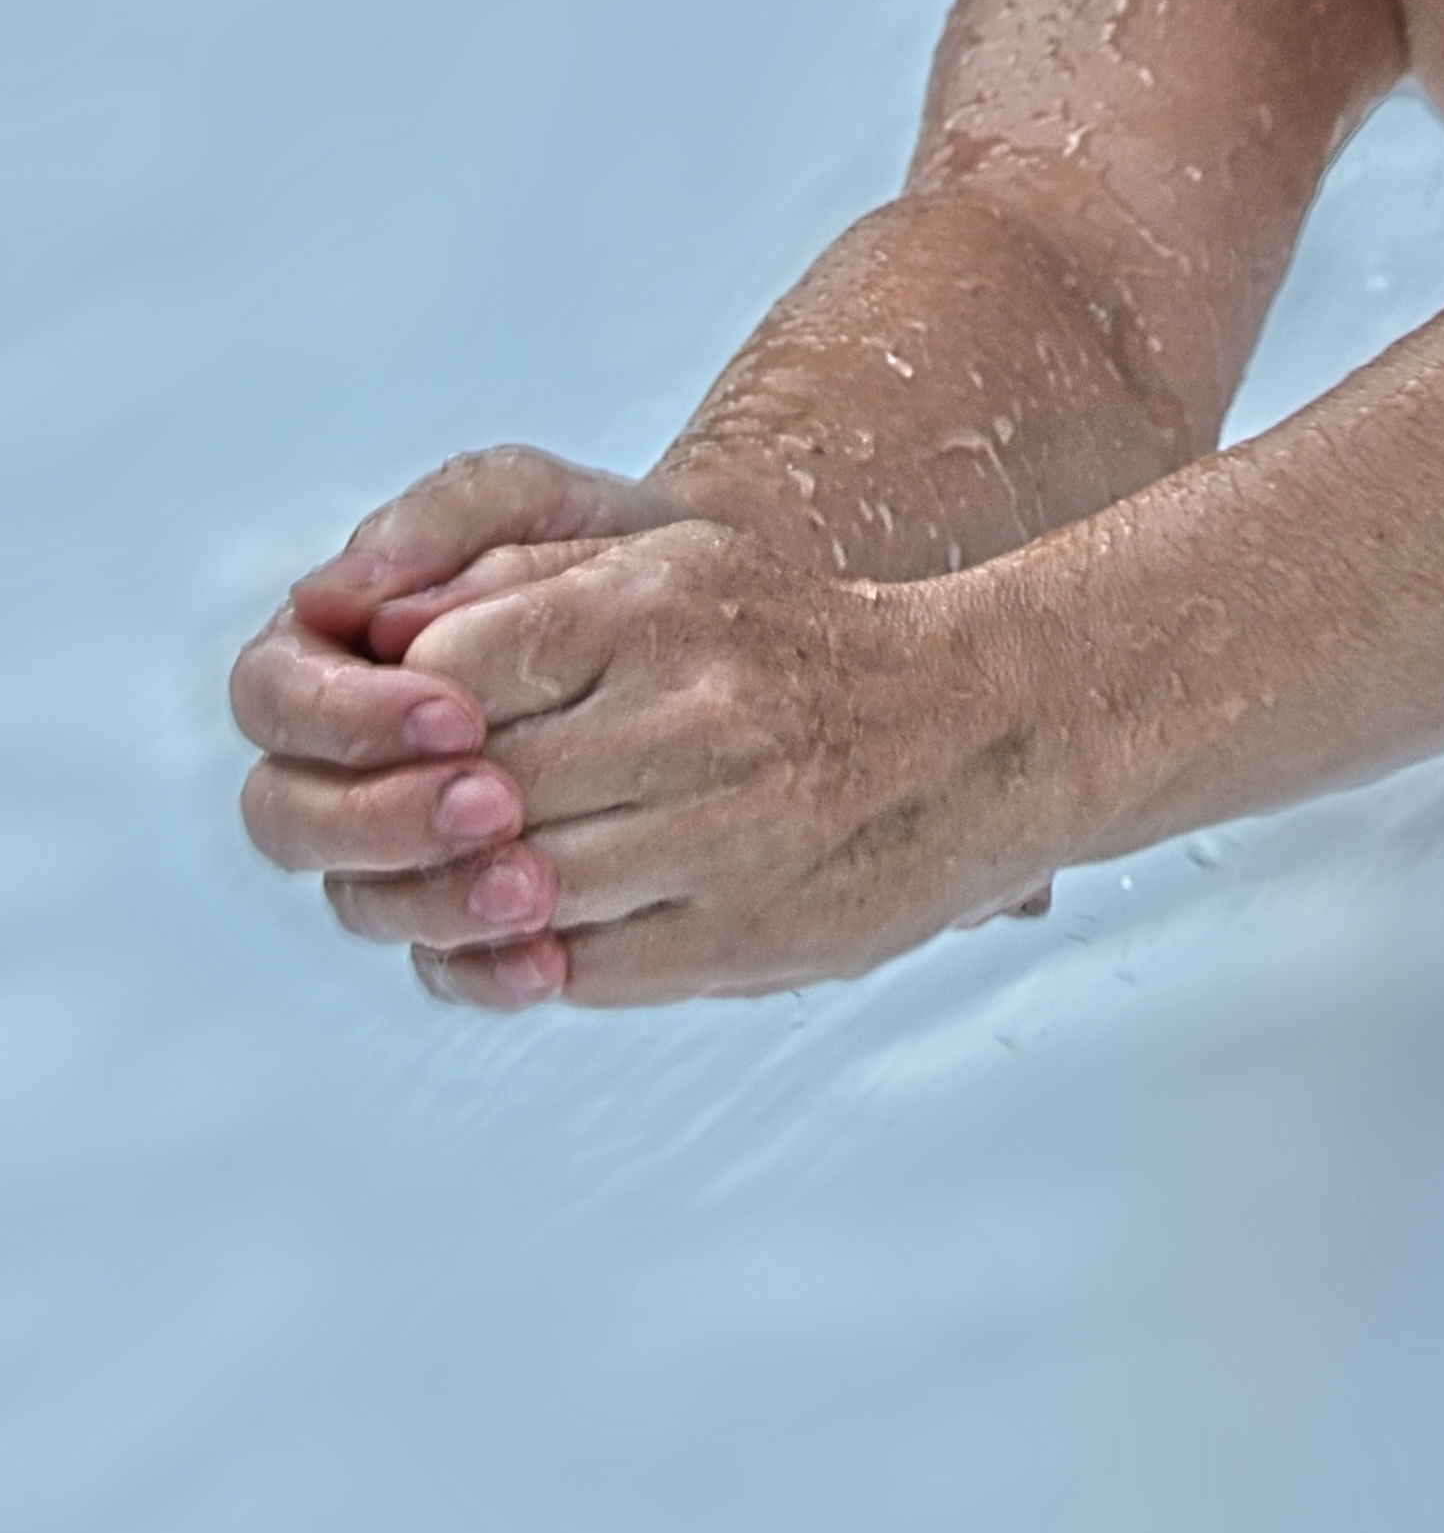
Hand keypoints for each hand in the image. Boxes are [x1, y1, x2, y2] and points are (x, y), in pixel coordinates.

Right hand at [232, 447, 655, 993]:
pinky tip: (550, 961)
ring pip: (361, 902)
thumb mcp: (542, 504)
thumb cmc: (613, 554)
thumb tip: (342, 586)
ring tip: (534, 886)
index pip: (274, 700)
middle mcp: (340, 762)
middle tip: (492, 803)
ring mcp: (394, 849)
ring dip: (436, 902)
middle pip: (291, 817)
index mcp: (326, 656)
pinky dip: (488, 971)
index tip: (454, 710)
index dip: (347, 717)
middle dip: (382, 818)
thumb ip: (446, 516)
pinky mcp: (461, 915)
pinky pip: (440, 968)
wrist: (730, 636)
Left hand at [330, 521, 1060, 1010]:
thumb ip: (519, 584)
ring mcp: (723, 835)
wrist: (975, 725)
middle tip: (405, 828)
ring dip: (464, 900)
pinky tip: (525, 933)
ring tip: (460, 883)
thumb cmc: (793, 643)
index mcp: (654, 608)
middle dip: (423, 821)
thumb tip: (378, 631)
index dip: (403, 718)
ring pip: (518, 893)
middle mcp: (690, 716)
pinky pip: (582, 968)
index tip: (413, 736)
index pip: (455, 672)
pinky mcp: (745, 935)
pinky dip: (525, 962)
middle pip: (476, 795)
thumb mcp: (671, 564)